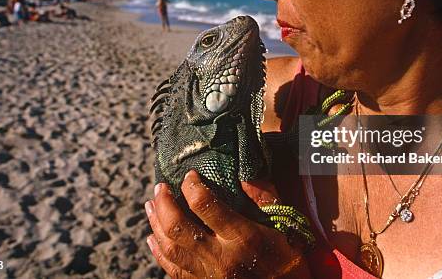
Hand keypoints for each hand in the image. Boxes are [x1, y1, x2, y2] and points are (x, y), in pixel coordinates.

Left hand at [145, 170, 310, 277]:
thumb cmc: (291, 263)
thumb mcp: (287, 226)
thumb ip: (265, 197)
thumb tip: (244, 172)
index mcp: (243, 236)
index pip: (205, 205)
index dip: (192, 186)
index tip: (190, 175)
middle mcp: (221, 257)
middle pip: (178, 226)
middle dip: (163, 202)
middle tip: (159, 186)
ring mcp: (209, 275)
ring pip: (170, 248)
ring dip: (155, 224)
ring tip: (151, 205)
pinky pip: (172, 270)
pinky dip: (159, 253)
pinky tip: (153, 239)